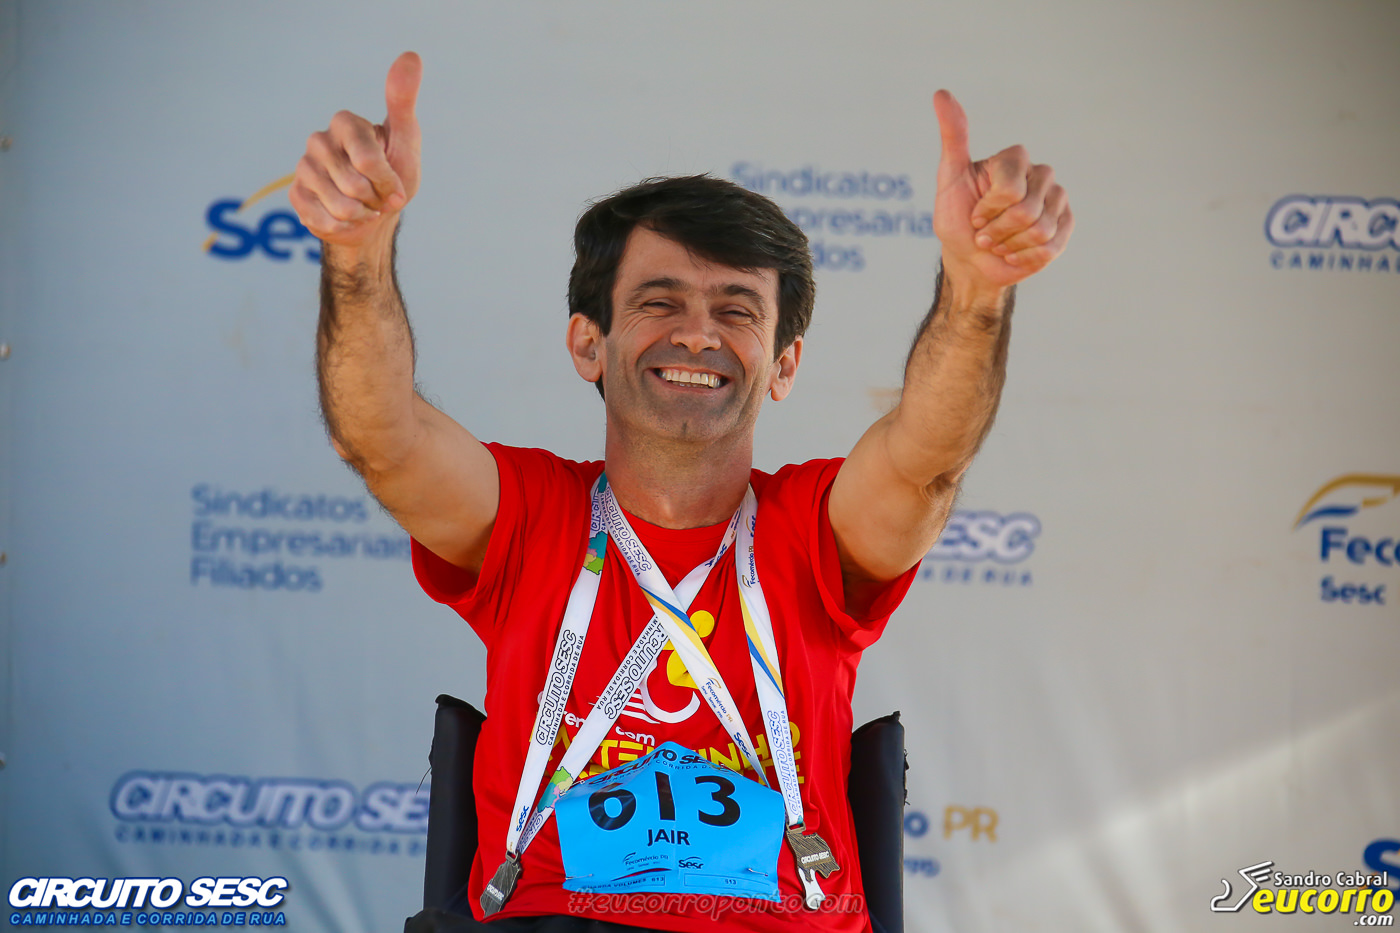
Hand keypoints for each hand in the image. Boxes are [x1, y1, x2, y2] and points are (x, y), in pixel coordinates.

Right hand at [290, 51, 422, 251]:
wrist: (375, 215)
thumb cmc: (394, 175)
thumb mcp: (406, 140)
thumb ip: (404, 100)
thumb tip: (411, 55)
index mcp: (345, 123)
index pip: (368, 160)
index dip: (387, 181)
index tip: (395, 183)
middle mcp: (319, 140)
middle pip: (354, 186)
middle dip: (376, 199)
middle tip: (377, 194)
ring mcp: (304, 167)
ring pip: (340, 207)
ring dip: (362, 215)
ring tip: (363, 205)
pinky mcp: (296, 194)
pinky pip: (324, 221)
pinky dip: (344, 227)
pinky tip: (345, 217)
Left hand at [932, 90, 1072, 293]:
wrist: (971, 261)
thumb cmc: (958, 220)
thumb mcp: (949, 179)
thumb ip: (952, 137)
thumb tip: (941, 93)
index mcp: (1015, 159)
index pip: (1010, 188)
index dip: (987, 209)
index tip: (974, 215)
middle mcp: (1040, 174)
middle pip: (1026, 210)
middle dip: (997, 230)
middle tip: (985, 233)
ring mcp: (1057, 199)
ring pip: (1040, 230)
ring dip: (1010, 245)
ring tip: (999, 243)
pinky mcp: (1066, 225)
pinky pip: (1050, 247)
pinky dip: (1024, 258)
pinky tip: (1014, 254)